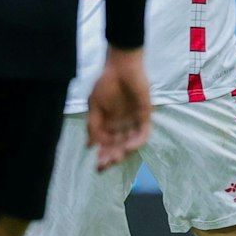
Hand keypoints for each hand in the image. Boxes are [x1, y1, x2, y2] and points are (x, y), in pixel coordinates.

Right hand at [86, 47, 151, 170]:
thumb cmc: (105, 84)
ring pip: (131, 142)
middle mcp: (122, 125)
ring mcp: (134, 121)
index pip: (107, 145)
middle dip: (111, 158)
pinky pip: (143, 132)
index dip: (103, 157)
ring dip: (124, 152)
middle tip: (105, 166)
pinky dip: (137, 141)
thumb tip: (90, 146)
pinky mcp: (145, 115)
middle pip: (118, 147)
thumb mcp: (94, 107)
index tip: (97, 167)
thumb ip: (93, 126)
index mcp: (109, 124)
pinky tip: (128, 147)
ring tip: (115, 158)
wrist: (120, 67)